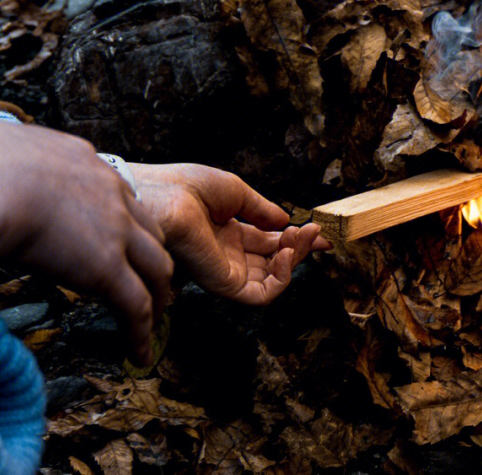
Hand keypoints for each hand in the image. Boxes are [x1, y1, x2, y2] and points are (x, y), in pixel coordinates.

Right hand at [0, 120, 171, 363]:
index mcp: (77, 160)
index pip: (114, 192)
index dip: (122, 220)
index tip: (121, 238)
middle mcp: (107, 190)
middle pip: (147, 228)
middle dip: (151, 255)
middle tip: (152, 279)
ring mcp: (113, 229)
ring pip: (155, 267)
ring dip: (158, 294)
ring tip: (156, 316)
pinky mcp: (105, 267)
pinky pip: (135, 305)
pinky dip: (142, 331)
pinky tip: (140, 352)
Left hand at [129, 163, 329, 304]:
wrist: (161, 196)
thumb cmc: (186, 187)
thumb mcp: (235, 192)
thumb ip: (262, 210)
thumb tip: (286, 220)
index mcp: (227, 232)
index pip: (268, 242)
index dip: (295, 239)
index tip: (319, 231)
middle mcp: (228, 254)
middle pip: (274, 261)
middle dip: (300, 248)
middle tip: (317, 232)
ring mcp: (225, 270)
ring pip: (272, 280)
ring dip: (294, 261)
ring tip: (300, 238)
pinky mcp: (222, 284)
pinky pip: (261, 295)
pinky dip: (282, 278)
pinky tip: (286, 253)